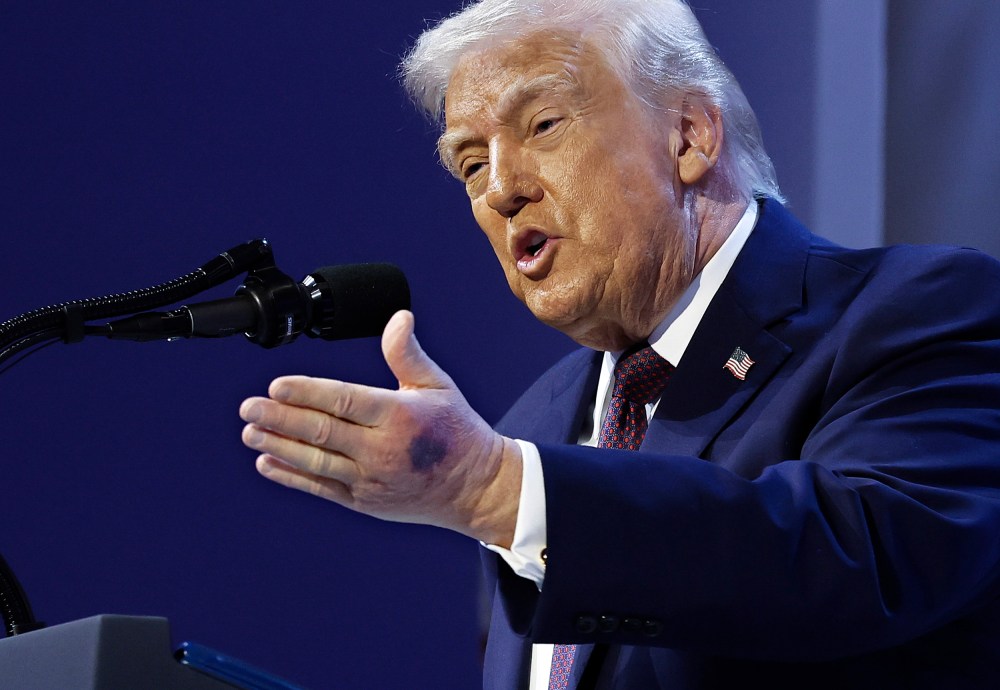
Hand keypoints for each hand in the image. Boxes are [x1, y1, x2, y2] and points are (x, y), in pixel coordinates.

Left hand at [239, 310, 521, 545]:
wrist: (475, 487)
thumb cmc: (456, 430)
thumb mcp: (438, 385)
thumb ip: (407, 354)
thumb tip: (398, 318)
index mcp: (400, 416)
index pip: (344, 400)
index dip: (306, 392)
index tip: (276, 385)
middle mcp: (383, 450)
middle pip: (322, 432)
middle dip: (280, 419)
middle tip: (249, 408)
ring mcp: (372, 480)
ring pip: (316, 461)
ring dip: (278, 446)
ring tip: (250, 432)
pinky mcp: (365, 502)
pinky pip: (321, 488)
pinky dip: (293, 476)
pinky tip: (268, 463)